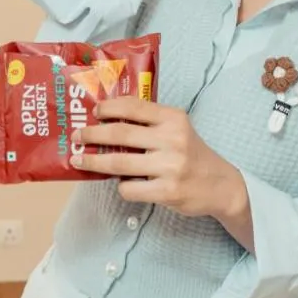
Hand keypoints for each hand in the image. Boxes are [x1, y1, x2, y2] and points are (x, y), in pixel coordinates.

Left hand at [70, 97, 248, 220]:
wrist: (220, 185)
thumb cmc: (192, 154)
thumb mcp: (178, 130)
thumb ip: (150, 123)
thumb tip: (107, 120)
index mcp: (174, 119)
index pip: (134, 106)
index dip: (109, 107)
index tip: (94, 111)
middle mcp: (172, 139)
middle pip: (120, 133)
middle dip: (92, 134)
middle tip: (76, 136)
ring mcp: (170, 166)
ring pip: (119, 162)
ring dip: (93, 162)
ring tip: (79, 160)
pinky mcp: (167, 191)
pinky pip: (129, 188)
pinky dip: (121, 186)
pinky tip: (123, 184)